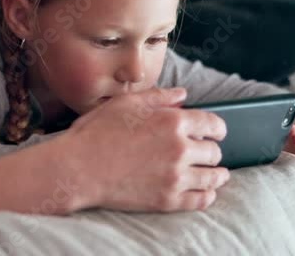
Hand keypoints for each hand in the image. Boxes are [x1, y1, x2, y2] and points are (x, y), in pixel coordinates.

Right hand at [62, 87, 229, 212]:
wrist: (77, 169)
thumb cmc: (96, 133)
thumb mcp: (125, 104)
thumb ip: (158, 97)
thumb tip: (183, 94)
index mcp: (172, 121)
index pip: (213, 124)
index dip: (216, 128)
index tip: (214, 133)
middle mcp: (180, 148)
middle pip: (213, 151)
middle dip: (210, 150)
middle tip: (204, 153)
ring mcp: (175, 176)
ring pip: (213, 177)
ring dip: (217, 174)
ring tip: (215, 174)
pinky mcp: (168, 200)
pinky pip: (201, 200)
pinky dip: (207, 195)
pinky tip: (205, 192)